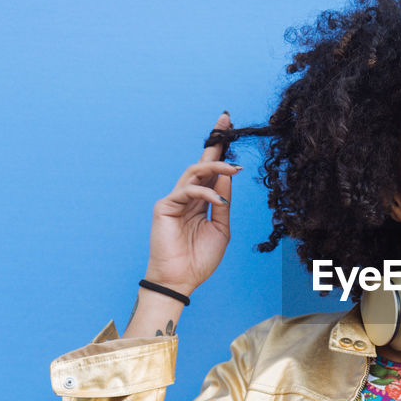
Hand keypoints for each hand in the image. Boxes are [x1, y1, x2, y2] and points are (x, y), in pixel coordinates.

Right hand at [143, 112, 241, 295]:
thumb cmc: (199, 258)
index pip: (211, 170)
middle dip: (215, 141)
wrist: (182, 280)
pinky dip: (206, 193)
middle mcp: (188, 195)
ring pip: (195, 171)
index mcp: (201, 200)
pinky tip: (218, 202)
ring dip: (216, 166)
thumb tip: (229, 176)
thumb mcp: (221, 228)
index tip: (229, 127)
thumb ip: (223, 202)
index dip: (220, 149)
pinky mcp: (165, 206)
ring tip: (234, 168)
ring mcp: (175, 199)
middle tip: (227, 121)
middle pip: (202, 161)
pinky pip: (188, 190)